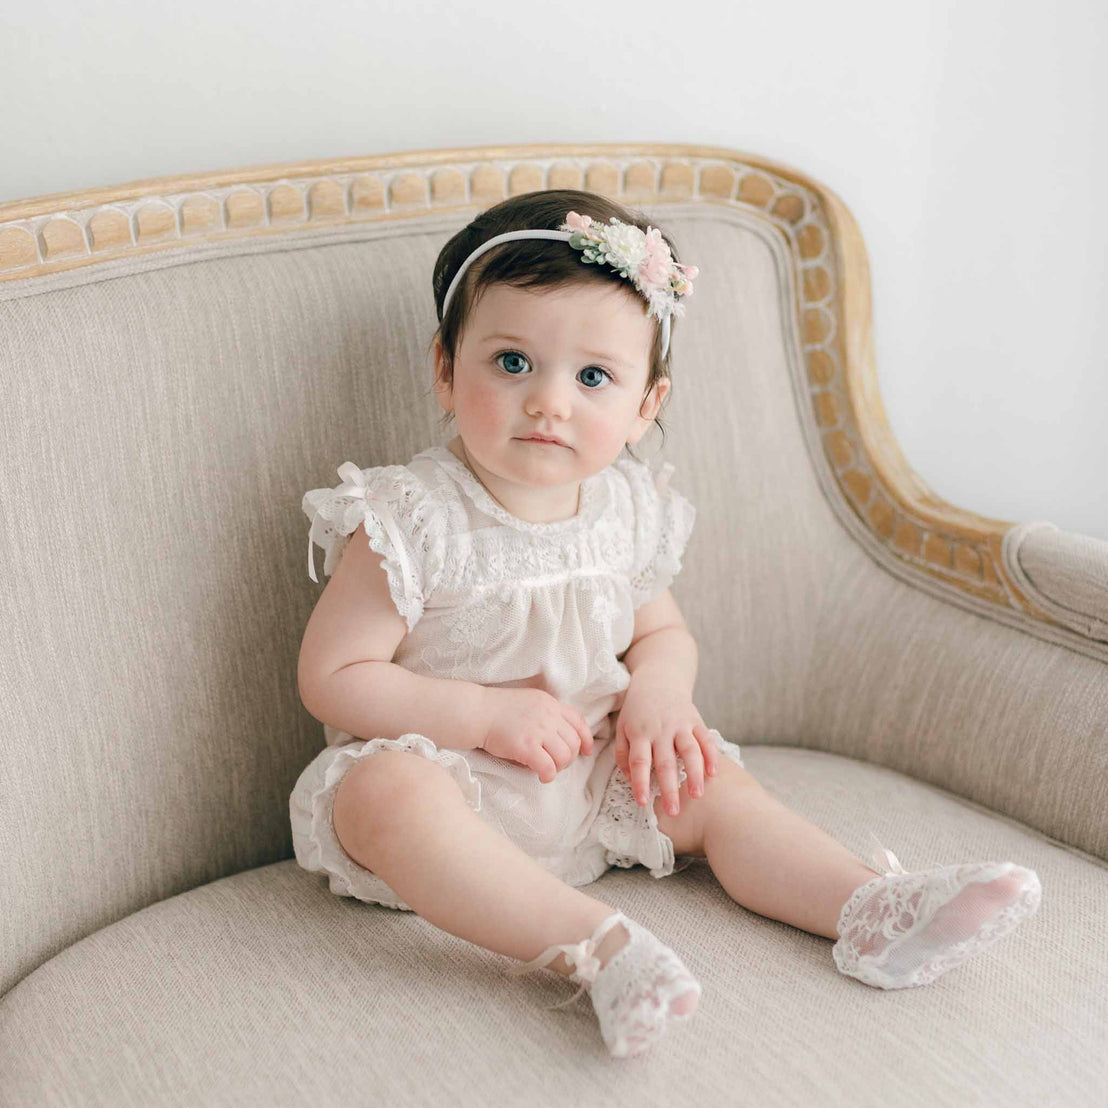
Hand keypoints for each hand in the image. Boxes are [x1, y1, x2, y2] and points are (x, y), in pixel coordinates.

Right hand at [477, 687, 593, 783]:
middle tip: (556, 763)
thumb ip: (547, 712)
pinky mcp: (526, 747)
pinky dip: (548, 776)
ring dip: (559, 767)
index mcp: (550, 703)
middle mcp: (549, 716)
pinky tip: (541, 776)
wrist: (477, 712)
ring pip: (565, 757)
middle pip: (574, 743)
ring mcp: (538, 731)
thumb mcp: (530, 701)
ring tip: (548, 769)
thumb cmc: (498, 709)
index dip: (586, 739)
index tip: (586, 751)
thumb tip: (560, 734)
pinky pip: (548, 768)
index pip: (579, 722)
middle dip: (569, 757)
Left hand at [613, 680, 718, 816]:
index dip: (640, 783)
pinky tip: (714, 774)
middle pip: (665, 762)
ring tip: (697, 795)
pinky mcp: (696, 720)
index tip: (643, 802)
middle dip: (669, 788)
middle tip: (674, 811)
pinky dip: (711, 756)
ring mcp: (680, 724)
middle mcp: (660, 730)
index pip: (639, 762)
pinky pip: (706, 739)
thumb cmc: (637, 709)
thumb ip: (623, 754)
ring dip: (694, 774)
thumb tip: (629, 779)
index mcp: (639, 733)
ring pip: (689, 752)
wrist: (658, 679)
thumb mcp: (622, 727)